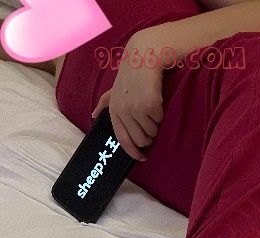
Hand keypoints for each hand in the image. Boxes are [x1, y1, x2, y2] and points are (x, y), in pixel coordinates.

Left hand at [91, 30, 164, 161]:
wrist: (145, 55)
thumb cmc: (132, 73)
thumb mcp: (115, 88)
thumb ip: (106, 102)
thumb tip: (93, 115)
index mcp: (115, 111)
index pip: (123, 140)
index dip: (134, 152)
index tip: (143, 156)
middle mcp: (123, 111)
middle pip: (141, 139)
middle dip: (148, 136)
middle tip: (151, 123)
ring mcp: (137, 108)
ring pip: (152, 131)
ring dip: (155, 123)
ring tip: (153, 108)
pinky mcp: (151, 104)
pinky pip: (160, 120)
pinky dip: (161, 113)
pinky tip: (158, 100)